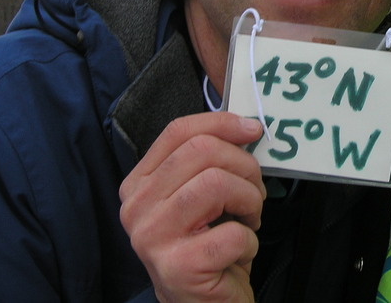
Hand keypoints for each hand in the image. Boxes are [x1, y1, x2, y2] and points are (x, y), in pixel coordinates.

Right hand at [119, 112, 265, 301]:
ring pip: (217, 184)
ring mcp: (152, 238)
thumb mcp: (200, 197)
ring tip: (248, 219)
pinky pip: (233, 233)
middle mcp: (136, 208)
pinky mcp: (178, 267)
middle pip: (201, 151)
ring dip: (249, 200)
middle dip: (244, 166)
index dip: (221, 123)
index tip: (252, 130)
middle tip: (254, 191)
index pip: (178, 132)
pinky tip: (238, 251)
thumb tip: (245, 127)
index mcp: (139, 184)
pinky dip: (249, 241)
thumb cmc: (206, 246)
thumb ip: (207, 162)